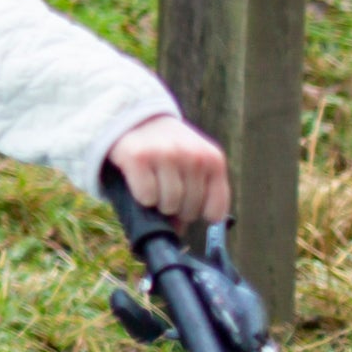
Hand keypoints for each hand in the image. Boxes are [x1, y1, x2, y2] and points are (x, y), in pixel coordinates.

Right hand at [104, 115, 229, 227]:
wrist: (136, 119)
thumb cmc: (169, 150)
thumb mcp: (195, 164)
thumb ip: (201, 193)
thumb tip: (181, 232)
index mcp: (213, 159)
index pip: (215, 211)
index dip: (199, 214)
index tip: (190, 206)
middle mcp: (192, 156)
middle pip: (189, 210)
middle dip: (177, 209)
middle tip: (166, 192)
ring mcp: (165, 155)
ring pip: (168, 205)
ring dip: (158, 204)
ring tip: (154, 186)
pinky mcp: (138, 157)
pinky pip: (146, 197)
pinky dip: (142, 197)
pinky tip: (140, 181)